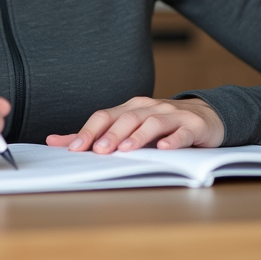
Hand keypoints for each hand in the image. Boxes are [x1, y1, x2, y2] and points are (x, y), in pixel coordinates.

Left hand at [46, 96, 224, 153]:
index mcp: (131, 108)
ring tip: (126, 150)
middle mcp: (149, 107)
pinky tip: (166, 148)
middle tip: (99, 151)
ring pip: (153, 123)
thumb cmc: (161, 126)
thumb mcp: (128, 128)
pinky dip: (174, 140)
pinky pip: (183, 132)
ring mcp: (172, 115)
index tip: (75, 148)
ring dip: (139, 136)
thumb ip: (94, 135)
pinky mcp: (194, 126)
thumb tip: (54, 141)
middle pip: (127, 118)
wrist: (206, 116)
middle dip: (111, 135)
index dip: (90, 131)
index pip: (105, 116)